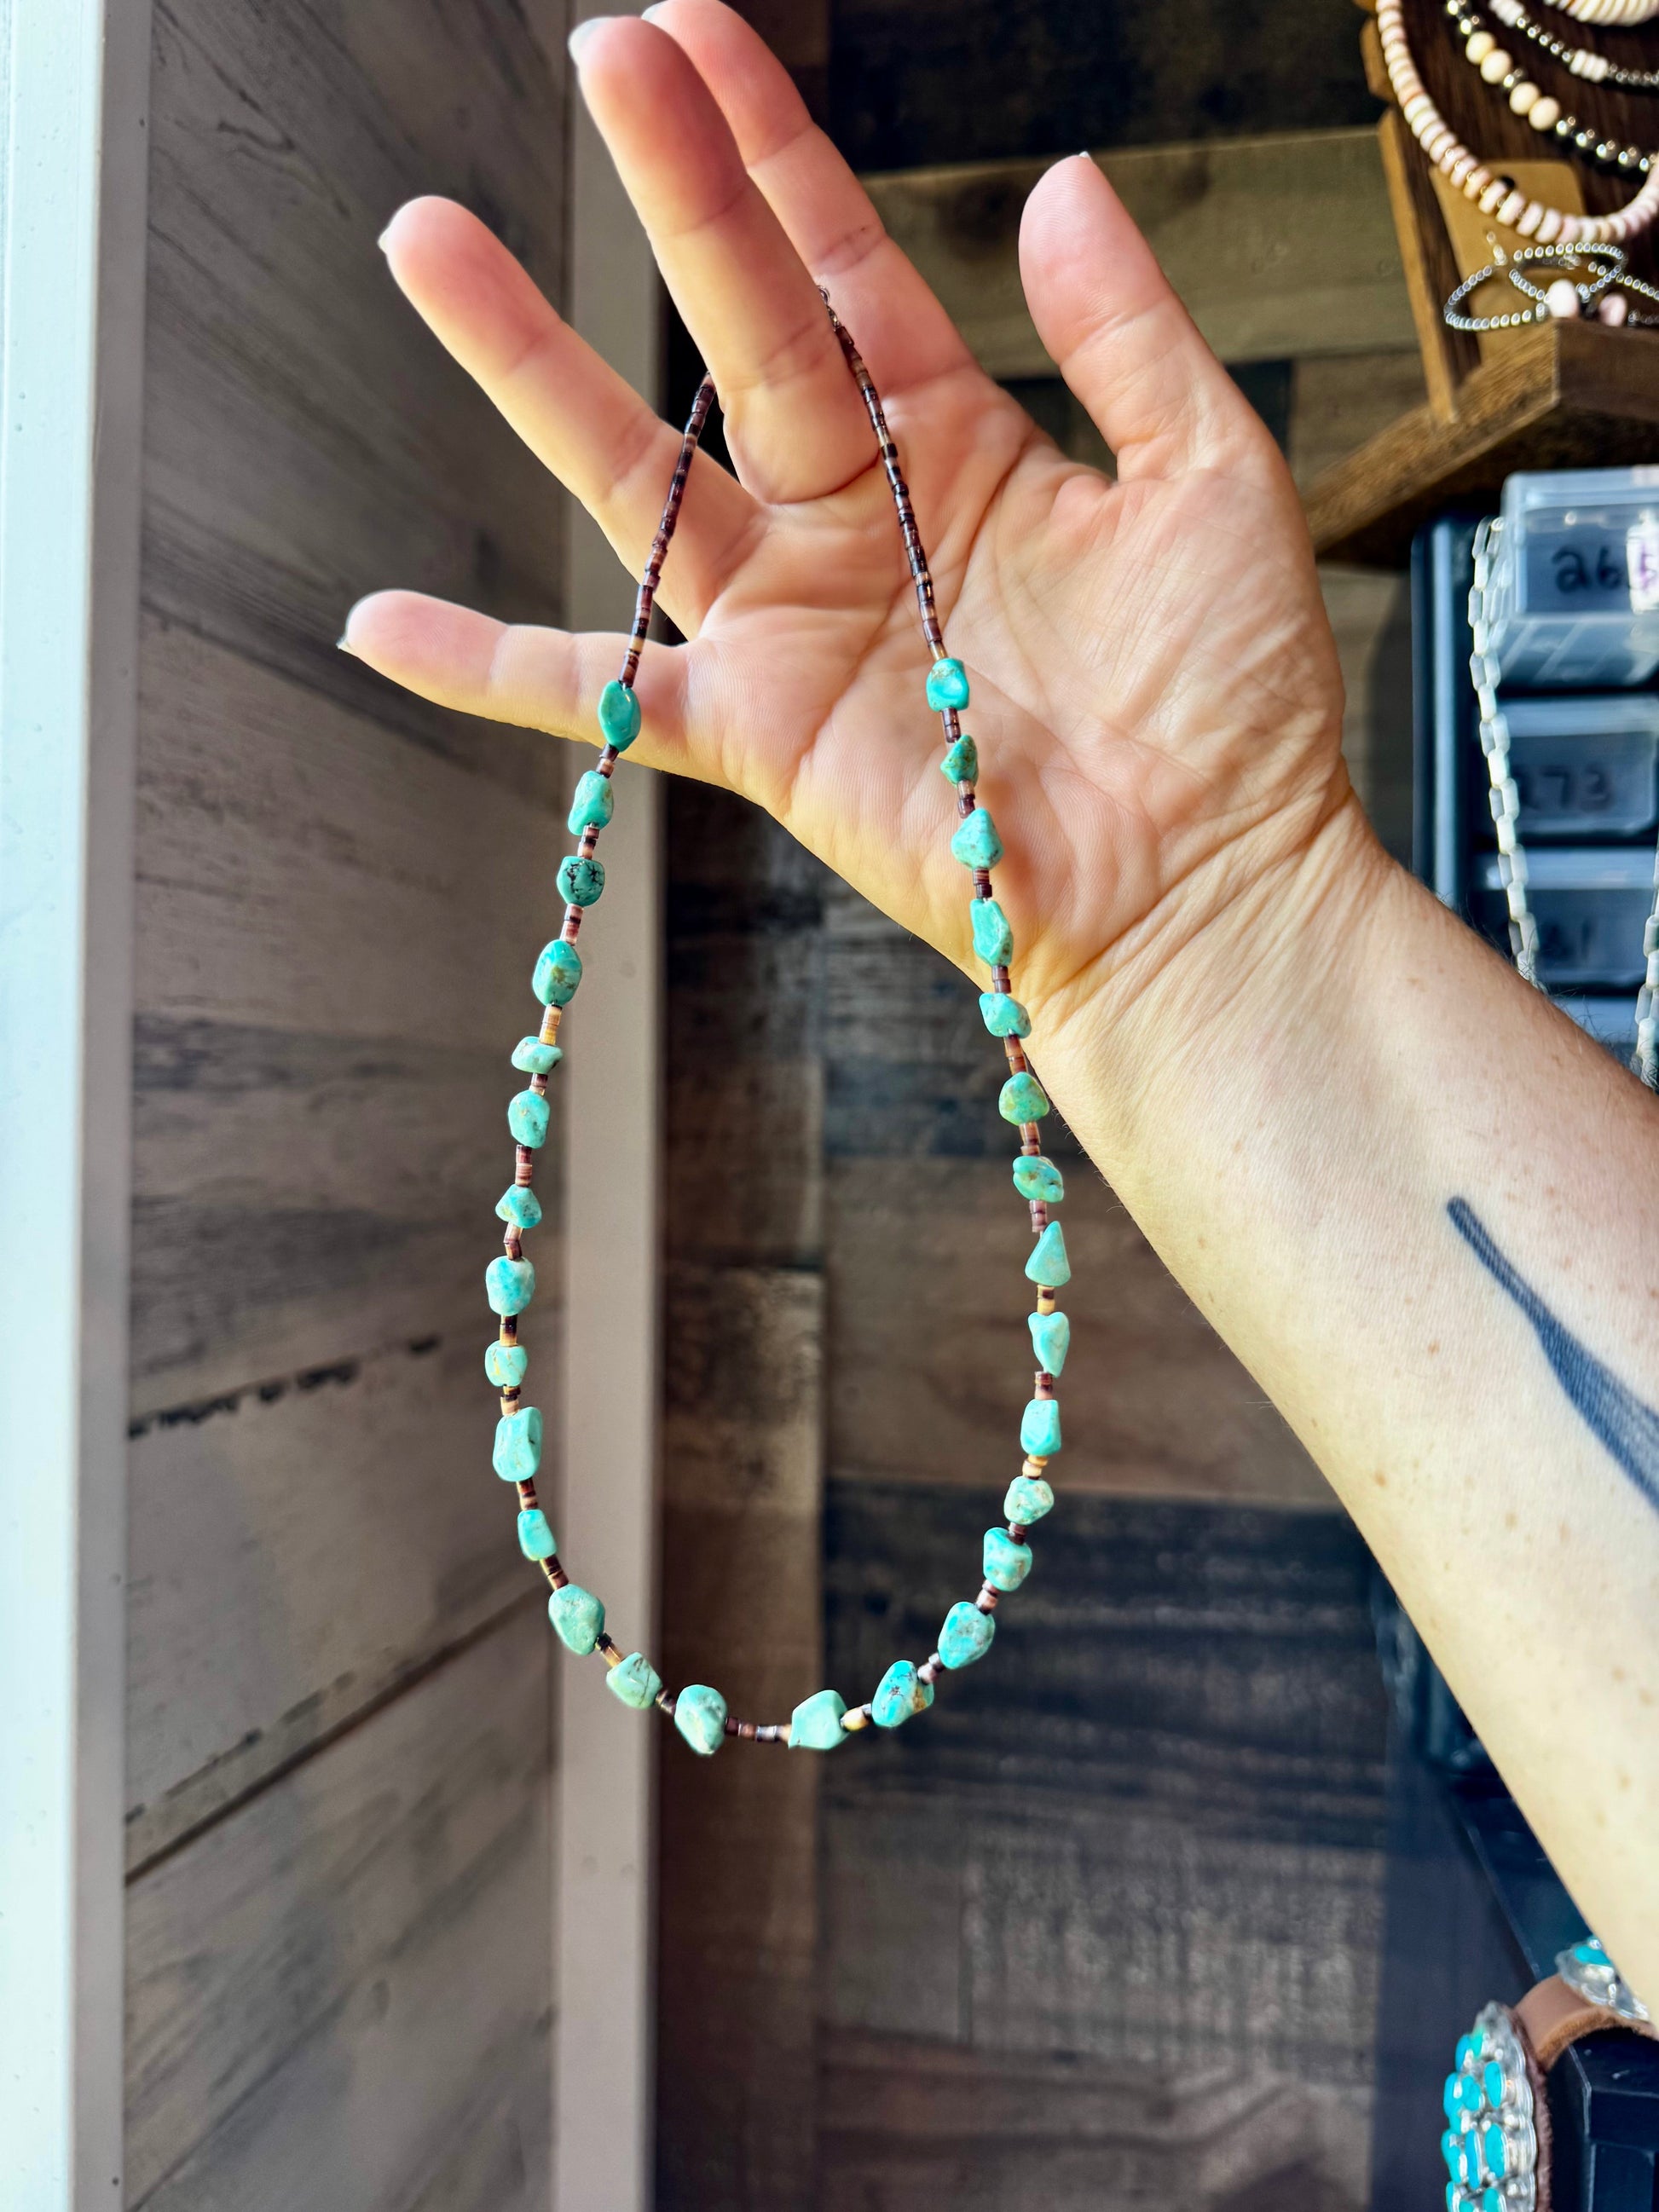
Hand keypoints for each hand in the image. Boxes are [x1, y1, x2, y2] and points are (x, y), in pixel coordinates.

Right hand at [343, 1, 1371, 1052]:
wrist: (1206, 885)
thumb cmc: (1230, 706)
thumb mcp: (1206, 476)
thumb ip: (1126, 331)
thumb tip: (1060, 180)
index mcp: (959, 446)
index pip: (842, 270)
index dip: (772, 152)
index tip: (696, 28)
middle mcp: (856, 520)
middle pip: (732, 330)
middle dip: (670, 191)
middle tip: (595, 50)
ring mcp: (793, 624)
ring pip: (634, 473)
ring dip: (529, 363)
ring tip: (427, 240)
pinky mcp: (756, 731)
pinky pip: (598, 697)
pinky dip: (487, 671)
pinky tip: (376, 624)